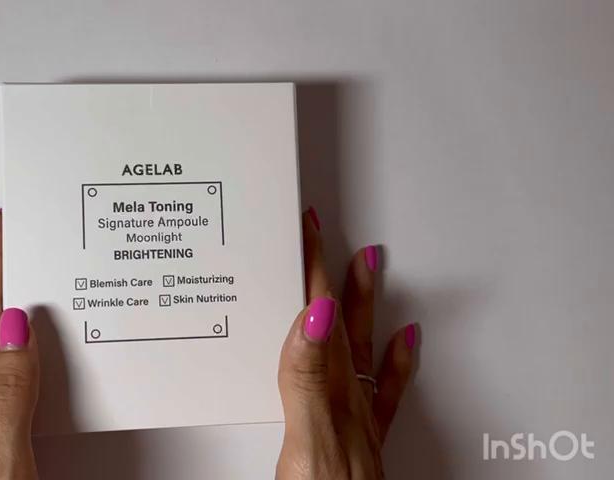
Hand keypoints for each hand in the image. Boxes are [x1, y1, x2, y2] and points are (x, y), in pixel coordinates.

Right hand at [276, 208, 416, 478]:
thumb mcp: (307, 438)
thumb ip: (307, 378)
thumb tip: (316, 314)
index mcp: (330, 390)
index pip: (319, 316)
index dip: (311, 270)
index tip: (307, 230)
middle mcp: (347, 397)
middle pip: (341, 321)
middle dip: (331, 272)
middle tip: (328, 233)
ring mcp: (356, 415)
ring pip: (360, 345)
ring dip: (362, 302)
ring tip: (367, 262)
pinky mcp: (357, 438)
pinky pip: (382, 390)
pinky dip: (393, 360)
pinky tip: (402, 339)